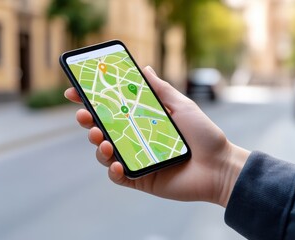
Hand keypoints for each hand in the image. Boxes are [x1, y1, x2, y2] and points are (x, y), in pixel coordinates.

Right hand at [64, 66, 249, 206]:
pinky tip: (117, 165)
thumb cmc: (203, 135)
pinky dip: (112, 171)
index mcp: (141, 120)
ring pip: (105, 153)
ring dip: (98, 145)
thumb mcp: (181, 106)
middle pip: (102, 129)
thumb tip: (143, 67)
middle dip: (88, 121)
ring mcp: (136, 159)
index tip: (75, 91)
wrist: (219, 167)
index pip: (111, 109)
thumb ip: (160, 89)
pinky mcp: (139, 179)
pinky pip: (117, 176)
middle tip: (84, 116)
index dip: (91, 100)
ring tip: (103, 140)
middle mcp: (135, 138)